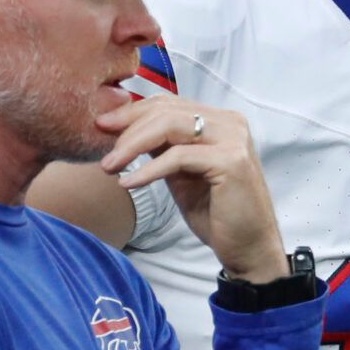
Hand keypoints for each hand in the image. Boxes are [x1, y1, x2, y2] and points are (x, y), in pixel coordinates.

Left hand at [97, 96, 287, 282]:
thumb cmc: (216, 212)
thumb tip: (125, 130)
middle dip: (127, 128)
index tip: (102, 127)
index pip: (169, 103)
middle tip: (102, 150)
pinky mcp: (230, 161)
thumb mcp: (182, 173)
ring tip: (109, 167)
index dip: (132, 112)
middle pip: (166, 110)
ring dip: (132, 145)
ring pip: (170, 126)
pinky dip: (148, 169)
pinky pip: (178, 157)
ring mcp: (232, 139)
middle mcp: (230, 122)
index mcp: (220, 120)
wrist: (248, 246)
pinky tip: (129, 182)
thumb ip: (163, 148)